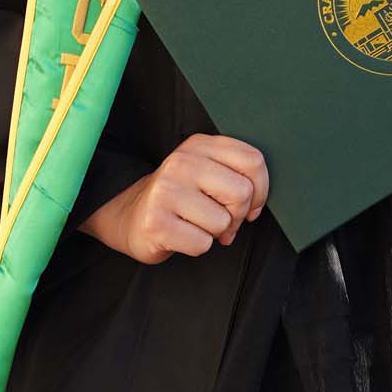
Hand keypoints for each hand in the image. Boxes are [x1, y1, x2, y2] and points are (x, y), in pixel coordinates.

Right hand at [76, 132, 269, 263]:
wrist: (131, 216)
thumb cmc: (180, 198)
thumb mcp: (206, 172)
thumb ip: (237, 175)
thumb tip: (256, 204)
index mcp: (199, 145)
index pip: (253, 161)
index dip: (260, 190)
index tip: (248, 204)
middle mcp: (181, 162)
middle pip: (242, 193)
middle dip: (237, 215)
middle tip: (220, 220)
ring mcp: (166, 191)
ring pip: (223, 222)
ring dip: (215, 233)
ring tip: (196, 225)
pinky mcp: (156, 221)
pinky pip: (202, 243)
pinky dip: (197, 246)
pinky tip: (181, 235)